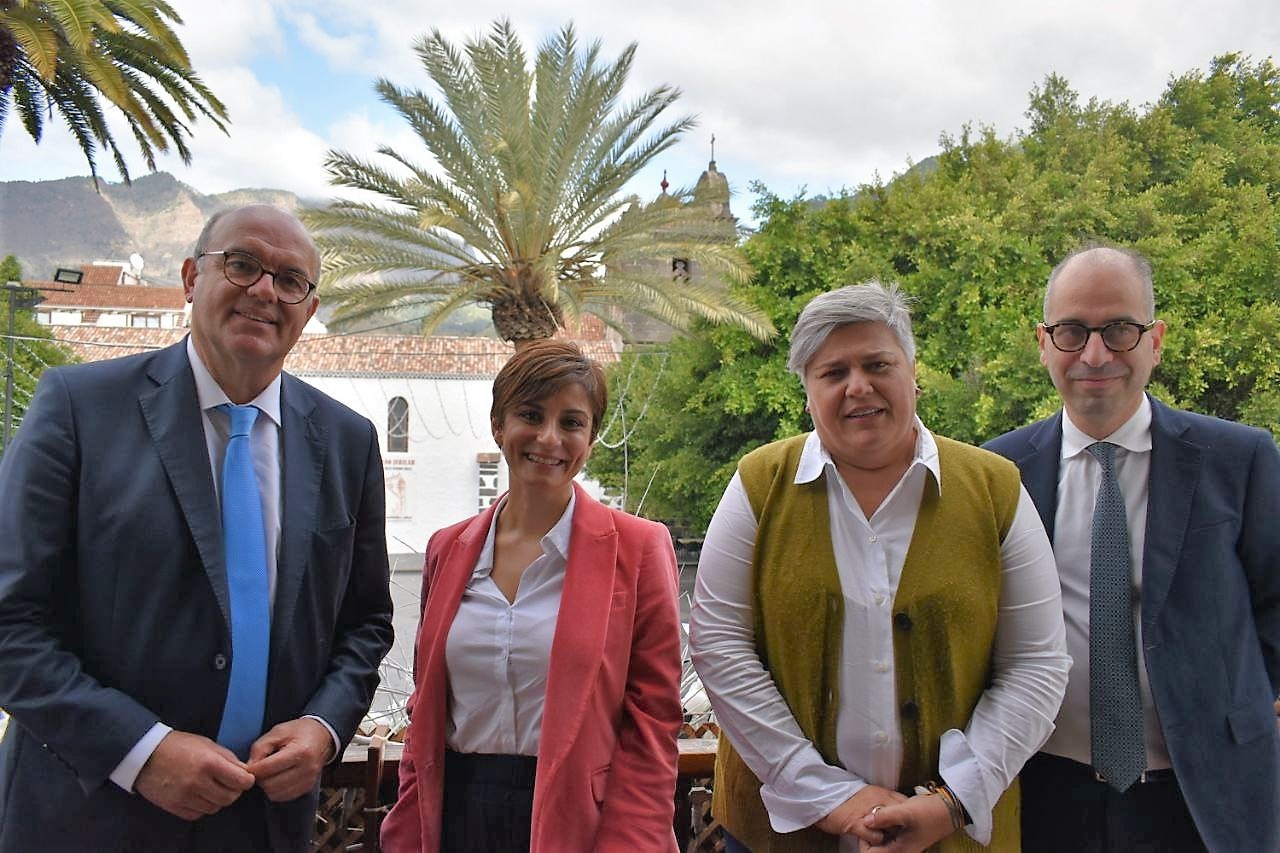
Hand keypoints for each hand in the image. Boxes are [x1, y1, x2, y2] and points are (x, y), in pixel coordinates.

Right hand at [134, 731, 254, 820]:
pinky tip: (199, 795)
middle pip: (230, 797)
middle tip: (229, 783)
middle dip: (233, 791)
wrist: (145, 754)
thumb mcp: (207, 744)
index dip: (247, 780)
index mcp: (209, 762)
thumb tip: (245, 772)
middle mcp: (198, 781)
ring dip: (218, 799)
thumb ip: (228, 758)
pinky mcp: (174, 806)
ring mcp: (185, 796)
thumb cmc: (178, 745)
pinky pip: (197, 814)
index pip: (241, 781)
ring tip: (211, 788)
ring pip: (215, 807)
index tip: (244, 778)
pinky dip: (202, 807)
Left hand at [245, 717, 333, 801]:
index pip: (267, 768)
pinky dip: (276, 791)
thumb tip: (248, 768)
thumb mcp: (277, 732)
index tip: (249, 766)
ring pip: (275, 794)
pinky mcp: (307, 788)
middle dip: (260, 778)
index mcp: (300, 751)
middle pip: (270, 785)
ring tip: (269, 774)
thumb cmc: (298, 731)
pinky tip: (277, 779)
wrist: (322, 736)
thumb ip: (260, 748)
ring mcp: (309, 781)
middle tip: (260, 769)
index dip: (252, 769)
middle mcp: (307, 769)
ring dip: (267, 786)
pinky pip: (283, 797)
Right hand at [815, 785, 908, 844]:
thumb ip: (878, 798)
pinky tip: (872, 840)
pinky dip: (877, 841)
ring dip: (890, 834)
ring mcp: (868, 812)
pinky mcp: (857, 824)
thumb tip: (892, 807)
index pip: (903, 800)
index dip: (908, 812)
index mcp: (879, 791)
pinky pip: (877, 837)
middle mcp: (876, 799)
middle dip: (902, 824)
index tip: (907, 821)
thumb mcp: (864, 792)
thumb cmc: (841, 796)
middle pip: (901, 814)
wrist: (819, 795)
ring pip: (892, 827)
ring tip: (886, 838)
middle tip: (899, 832)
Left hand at [858, 793, 954, 851]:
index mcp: (899, 852)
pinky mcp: (905, 838)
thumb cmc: (929, 813)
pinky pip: (889, 835)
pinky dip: (885, 826)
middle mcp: (900, 852)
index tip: (868, 823)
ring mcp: (903, 845)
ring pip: (882, 841)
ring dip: (878, 829)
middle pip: (875, 849)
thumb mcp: (905, 812)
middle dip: (871, 833)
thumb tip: (865, 822)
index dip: (864, 840)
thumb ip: (884, 817)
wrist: (948, 809)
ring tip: (881, 814)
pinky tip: (889, 814)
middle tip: (874, 816)